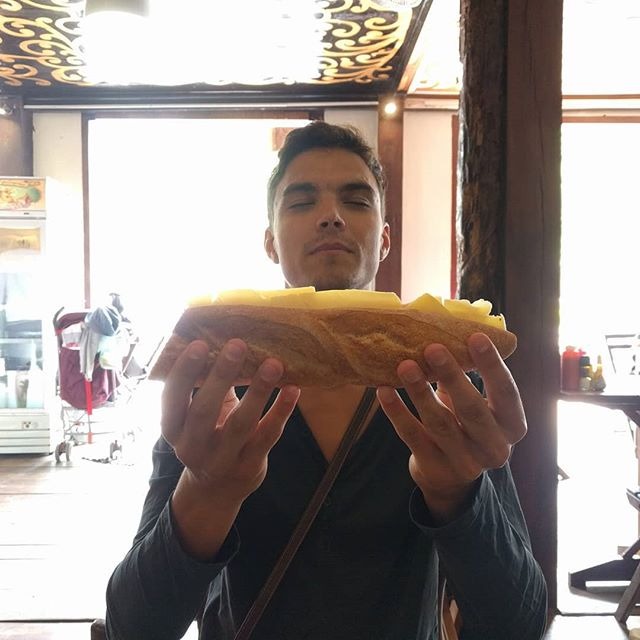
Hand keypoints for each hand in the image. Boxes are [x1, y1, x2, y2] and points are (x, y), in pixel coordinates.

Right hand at [162, 338, 299, 507]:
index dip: (184, 372)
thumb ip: (203, 388)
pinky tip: (293, 389)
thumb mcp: (195, 416)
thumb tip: (222, 339)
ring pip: (241, 424)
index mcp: (173, 428)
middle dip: (220, 376)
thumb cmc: (207, 436)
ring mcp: (222, 459)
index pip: (172, 399)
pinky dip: (281, 411)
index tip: (199, 343)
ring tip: (273, 364)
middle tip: (237, 345)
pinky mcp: (249, 466)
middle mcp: (192, 446)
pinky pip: (268, 436)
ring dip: (258, 391)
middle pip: (204, 411)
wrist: (215, 490)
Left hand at [377, 332, 526, 522]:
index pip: (507, 393)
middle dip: (452, 376)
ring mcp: (465, 462)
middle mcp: (495, 448)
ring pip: (439, 423)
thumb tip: (447, 329)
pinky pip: (412, 436)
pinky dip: (396, 412)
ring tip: (404, 366)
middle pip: (472, 409)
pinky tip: (383, 391)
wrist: (451, 476)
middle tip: (432, 348)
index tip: (475, 336)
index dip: (491, 365)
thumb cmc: (466, 425)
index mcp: (513, 425)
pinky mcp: (435, 468)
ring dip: (420, 392)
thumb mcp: (478, 404)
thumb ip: (470, 376)